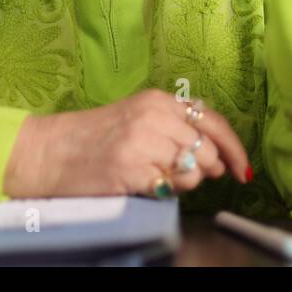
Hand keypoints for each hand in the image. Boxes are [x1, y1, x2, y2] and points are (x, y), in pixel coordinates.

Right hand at [3, 89, 250, 197]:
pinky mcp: (133, 168)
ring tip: (156, 178)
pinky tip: (144, 184)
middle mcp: (154, 116)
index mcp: (158, 100)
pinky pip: (171, 187)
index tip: (242, 168)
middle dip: (204, 170)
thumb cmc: (93, 139)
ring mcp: (144, 142)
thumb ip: (174, 128)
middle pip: (207, 149)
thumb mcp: (137, 118)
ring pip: (194, 170)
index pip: (213, 121)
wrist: (50, 152)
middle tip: (178, 175)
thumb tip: (218, 158)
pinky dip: (165, 191)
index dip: (234, 148)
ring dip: (183, 182)